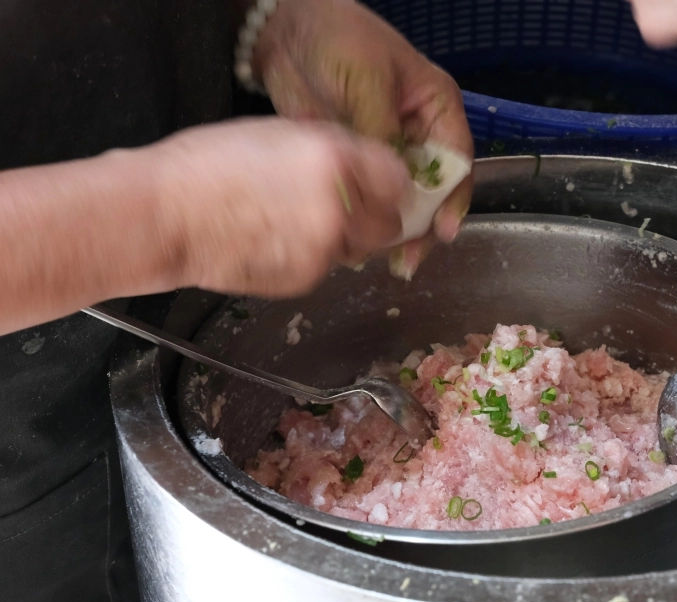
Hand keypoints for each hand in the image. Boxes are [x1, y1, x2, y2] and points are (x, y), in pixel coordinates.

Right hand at [151, 117, 410, 297]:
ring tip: (301, 224)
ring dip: (345, 239)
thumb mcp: (278, 133)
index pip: (398, 179)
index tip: (380, 186)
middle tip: (348, 210)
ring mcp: (325, 248)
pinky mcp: (306, 278)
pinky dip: (312, 258)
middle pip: (390, 223)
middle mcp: (340, 207)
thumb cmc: (208, 164)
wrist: (163, 216)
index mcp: (335, 159)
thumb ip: (329, 150)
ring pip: (360, 249)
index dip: (389, 183)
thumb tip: (362, 166)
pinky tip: (276, 242)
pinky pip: (325, 267)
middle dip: (375, 218)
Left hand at [252, 0, 473, 277]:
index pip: (457, 161)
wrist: (285, 30)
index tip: (443, 231)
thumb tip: (392, 181)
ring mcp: (386, 149)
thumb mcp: (368, 80)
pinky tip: (353, 244)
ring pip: (401, 201)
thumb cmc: (338, 37)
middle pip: (432, 190)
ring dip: (393, 230)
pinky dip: (363, 221)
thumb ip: (383, 131)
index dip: (453, 199)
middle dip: (423, 226)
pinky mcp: (355, 161)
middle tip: (407, 259)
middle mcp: (418, 133)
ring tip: (381, 259)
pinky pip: (367, 199)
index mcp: (436, 107)